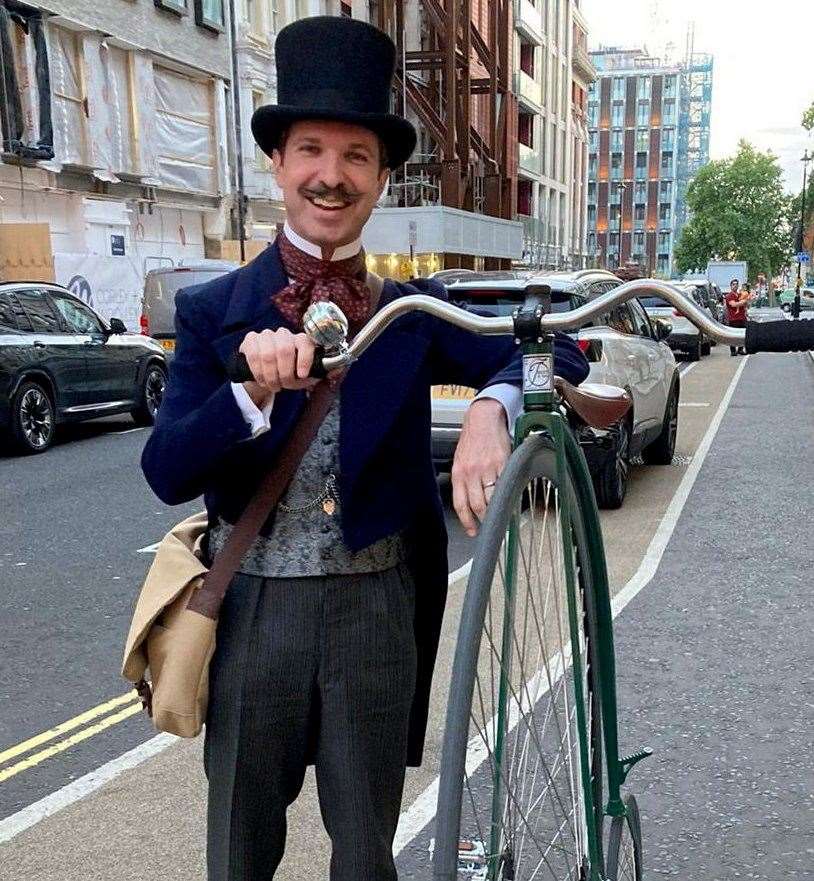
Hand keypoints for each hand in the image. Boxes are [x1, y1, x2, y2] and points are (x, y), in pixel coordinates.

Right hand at [239, 328, 318, 404]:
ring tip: (274, 386)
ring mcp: (266, 335)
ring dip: (271, 375)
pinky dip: (258, 372)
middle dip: (284, 373)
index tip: (302, 375)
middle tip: (284, 385)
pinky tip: (262, 381)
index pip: (305, 342)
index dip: (304, 359)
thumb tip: (337, 369)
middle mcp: (284, 334)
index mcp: (300, 340)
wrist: (267, 375)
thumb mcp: (306, 376)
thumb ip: (320, 371)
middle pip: (284, 350)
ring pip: (268, 354)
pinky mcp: (251, 339)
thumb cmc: (290, 374)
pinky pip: (253, 355)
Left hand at [451, 398, 511, 537]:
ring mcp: (488, 468)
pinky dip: (510, 494)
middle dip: (485, 520)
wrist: (484, 418)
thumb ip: (465, 481)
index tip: (473, 531)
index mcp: (459, 473)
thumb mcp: (461, 461)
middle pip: (479, 506)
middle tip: (491, 526)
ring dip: (499, 509)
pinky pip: (507, 484)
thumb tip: (471, 503)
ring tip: (502, 514)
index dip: (467, 522)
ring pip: (493, 498)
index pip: (461, 505)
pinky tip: (511, 498)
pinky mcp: (503, 462)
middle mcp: (471, 472)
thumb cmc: (473, 440)